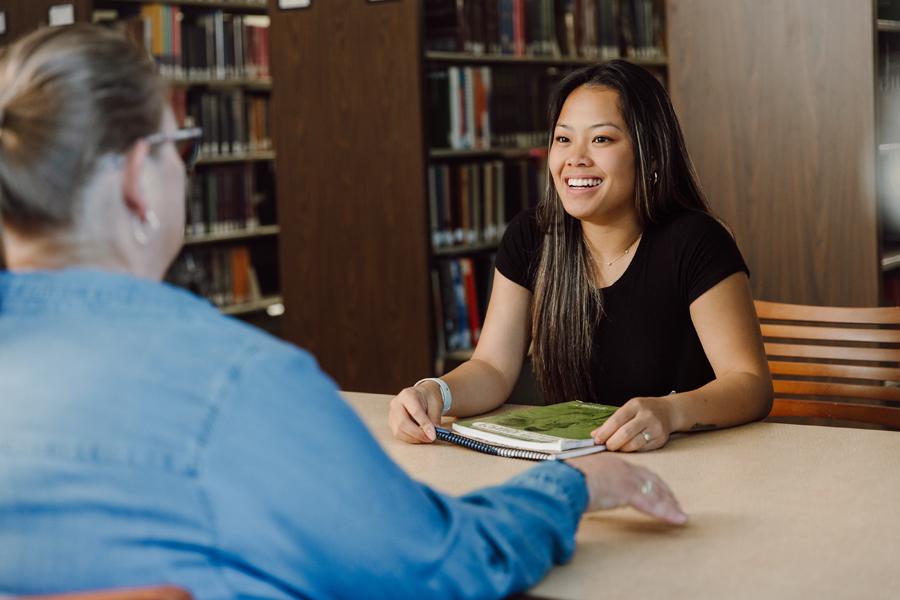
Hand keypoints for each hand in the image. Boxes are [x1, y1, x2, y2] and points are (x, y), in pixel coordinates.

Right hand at [388, 384, 442, 443]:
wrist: (422, 395)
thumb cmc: (429, 398)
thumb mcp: (436, 405)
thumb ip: (434, 419)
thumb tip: (432, 435)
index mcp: (408, 395)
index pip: (415, 412)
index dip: (424, 425)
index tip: (433, 435)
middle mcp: (396, 403)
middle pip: (403, 423)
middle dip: (418, 434)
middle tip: (430, 438)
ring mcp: (392, 414)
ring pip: (399, 431)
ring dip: (414, 438)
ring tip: (426, 438)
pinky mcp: (391, 423)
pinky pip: (398, 434)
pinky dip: (410, 439)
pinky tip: (419, 437)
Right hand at [566, 453, 686, 523]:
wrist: (562, 479)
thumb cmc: (563, 481)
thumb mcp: (575, 479)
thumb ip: (583, 484)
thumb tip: (578, 492)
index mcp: (609, 463)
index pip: (636, 472)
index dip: (650, 481)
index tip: (658, 490)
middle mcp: (621, 467)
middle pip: (650, 479)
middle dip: (664, 492)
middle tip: (675, 503)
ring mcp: (626, 479)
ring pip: (654, 491)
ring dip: (669, 504)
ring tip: (680, 515)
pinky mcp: (628, 492)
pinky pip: (652, 504)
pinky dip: (666, 512)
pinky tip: (677, 519)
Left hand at [591, 396, 674, 451]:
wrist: (669, 411)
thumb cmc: (643, 411)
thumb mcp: (628, 410)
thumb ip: (611, 422)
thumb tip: (594, 435)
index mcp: (635, 405)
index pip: (617, 419)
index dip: (605, 431)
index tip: (596, 440)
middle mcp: (647, 415)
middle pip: (625, 433)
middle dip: (612, 442)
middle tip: (606, 447)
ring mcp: (656, 428)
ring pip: (634, 443)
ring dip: (622, 448)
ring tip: (616, 448)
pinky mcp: (661, 439)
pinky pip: (642, 449)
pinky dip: (632, 451)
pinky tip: (628, 448)